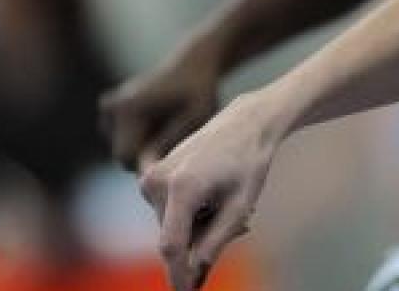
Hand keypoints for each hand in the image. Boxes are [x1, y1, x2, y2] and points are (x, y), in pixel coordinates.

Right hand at [102, 44, 222, 172]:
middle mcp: (111, 108)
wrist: (193, 64)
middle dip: (147, 155)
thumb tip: (146, 169)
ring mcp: (108, 109)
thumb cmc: (200, 91)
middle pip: (122, 155)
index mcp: (128, 108)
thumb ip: (170, 141)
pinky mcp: (109, 110)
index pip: (125, 156)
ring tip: (170, 127)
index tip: (172, 155)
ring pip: (123, 148)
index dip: (148, 163)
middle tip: (177, 140)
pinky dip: (140, 137)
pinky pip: (122, 139)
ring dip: (145, 146)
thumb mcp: (196, 116)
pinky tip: (159, 122)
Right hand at [140, 92, 281, 290]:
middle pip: (175, 237)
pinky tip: (214, 199)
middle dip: (202, 243)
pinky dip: (190, 215)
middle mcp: (157, 182)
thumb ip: (216, 240)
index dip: (178, 275)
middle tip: (243, 226)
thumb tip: (194, 271)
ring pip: (172, 226)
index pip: (171, 246)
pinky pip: (168, 212)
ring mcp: (149, 179)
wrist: (244, 123)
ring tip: (228, 205)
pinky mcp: (149, 178)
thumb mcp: (241, 205)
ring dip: (198, 227)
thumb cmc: (249, 162)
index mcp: (182, 188)